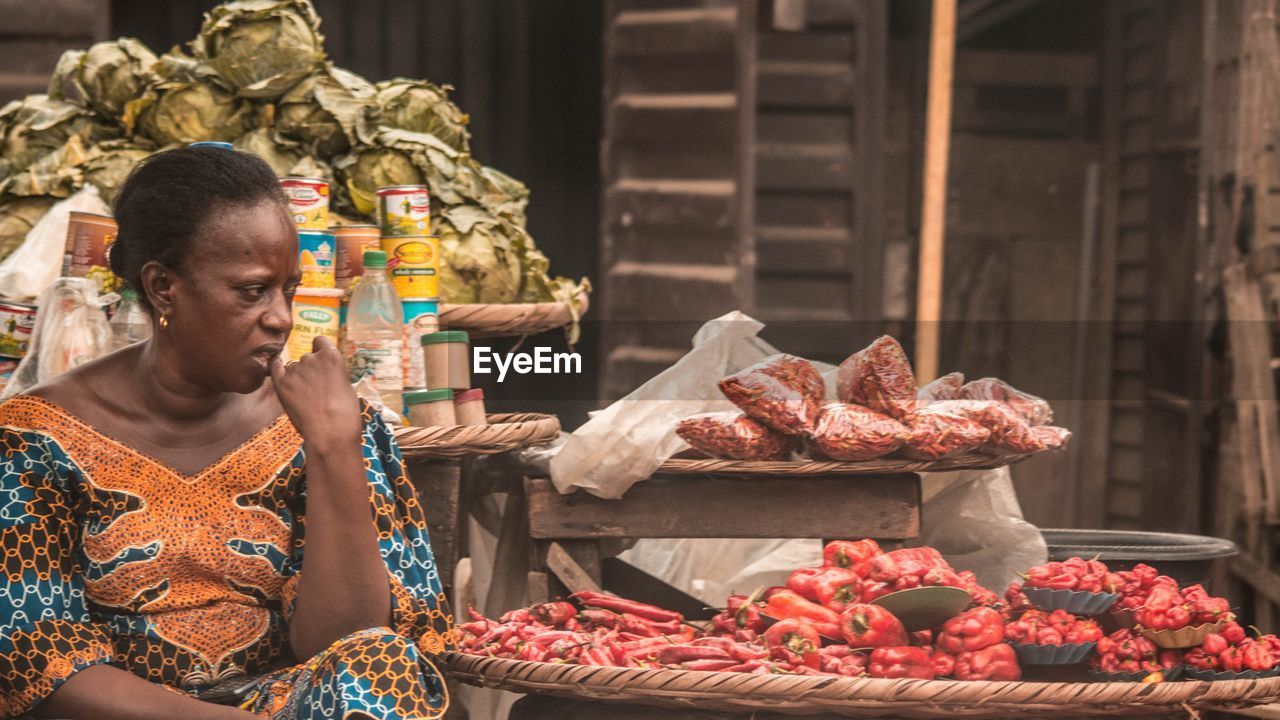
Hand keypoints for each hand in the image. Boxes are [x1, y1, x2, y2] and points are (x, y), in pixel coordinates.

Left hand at [269, 335, 361, 449]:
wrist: (331, 432)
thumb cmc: (345, 413)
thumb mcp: (347, 385)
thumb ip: (334, 373)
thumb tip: (327, 373)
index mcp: (331, 356)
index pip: (320, 341)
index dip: (321, 350)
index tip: (322, 360)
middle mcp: (311, 358)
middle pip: (307, 357)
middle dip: (311, 368)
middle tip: (317, 388)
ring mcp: (294, 370)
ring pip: (293, 367)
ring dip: (298, 376)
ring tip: (305, 397)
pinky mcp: (281, 383)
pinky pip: (274, 368)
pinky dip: (276, 368)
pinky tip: (278, 371)